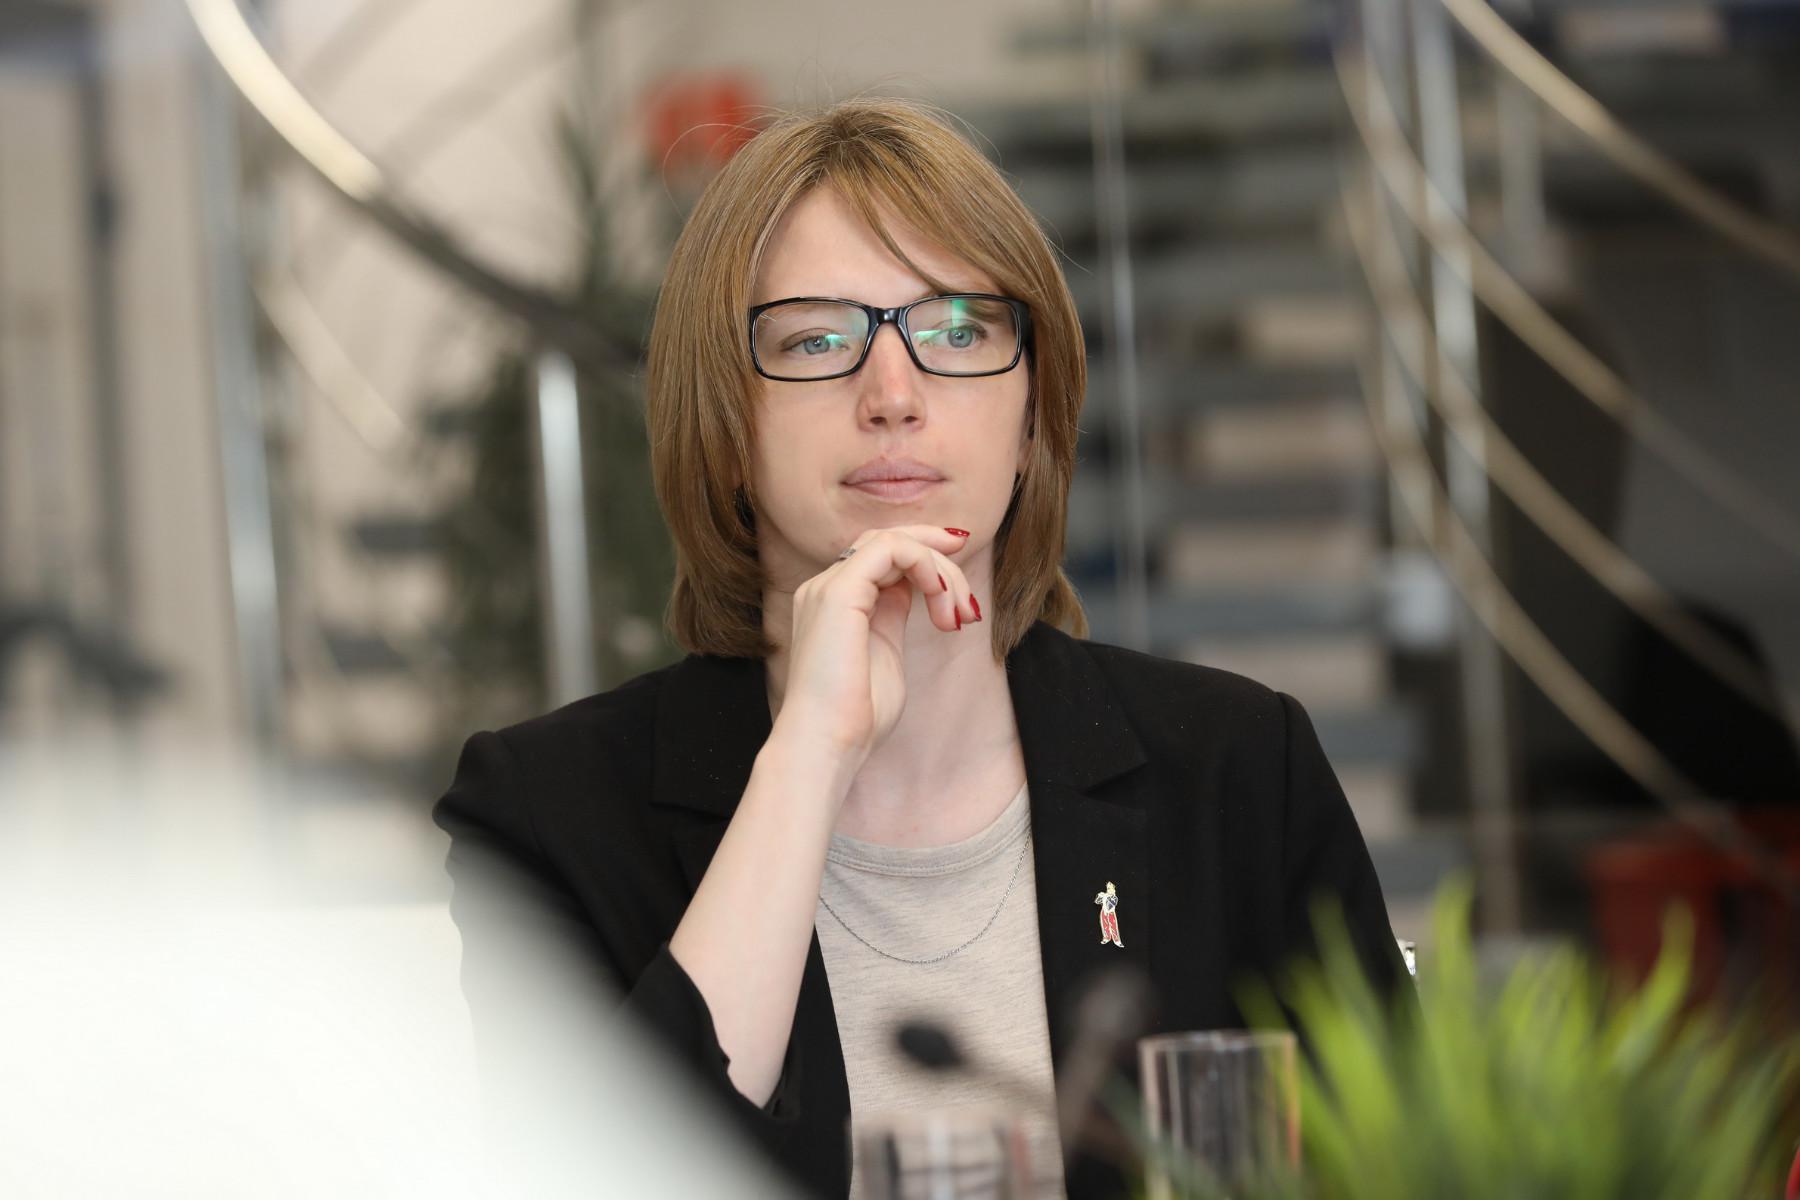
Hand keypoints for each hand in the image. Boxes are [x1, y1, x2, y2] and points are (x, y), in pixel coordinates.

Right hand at [772, 525, 979, 769]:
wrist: (826, 743)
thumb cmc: (857, 716)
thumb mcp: (885, 654)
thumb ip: (894, 617)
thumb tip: (915, 592)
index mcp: (834, 604)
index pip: (879, 556)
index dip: (924, 557)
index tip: (958, 585)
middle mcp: (825, 588)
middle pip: (885, 540)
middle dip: (936, 552)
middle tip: (966, 594)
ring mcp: (827, 587)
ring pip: (892, 540)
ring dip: (938, 569)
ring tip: (957, 612)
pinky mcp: (838, 593)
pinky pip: (890, 549)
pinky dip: (926, 565)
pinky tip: (941, 597)